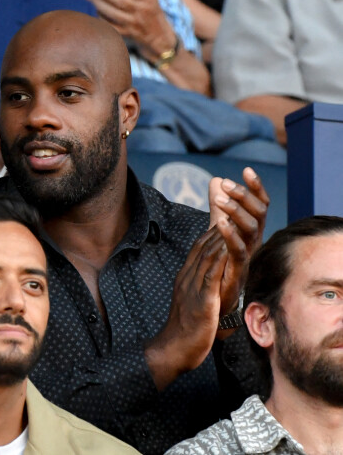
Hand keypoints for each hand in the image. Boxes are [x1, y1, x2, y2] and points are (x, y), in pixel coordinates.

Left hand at [89, 0, 176, 57]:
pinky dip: (101, 19)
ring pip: (113, 13)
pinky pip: (111, 27)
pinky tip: (93, 11)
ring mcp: (133, 24)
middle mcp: (141, 11)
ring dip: (99, 4)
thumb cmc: (153, 15)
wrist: (159, 40)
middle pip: (121, 1)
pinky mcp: (126, 34)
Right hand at [145, 226, 227, 390]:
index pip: (199, 247)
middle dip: (218, 225)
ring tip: (232, 218)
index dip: (213, 230)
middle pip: (203, 244)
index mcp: (186, 277)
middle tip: (230, 208)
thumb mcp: (193, 303)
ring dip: (220, 235)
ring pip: (207, 254)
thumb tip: (210, 282)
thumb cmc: (185, 331)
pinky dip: (220, 257)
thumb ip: (200, 289)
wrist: (174, 349)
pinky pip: (212, 272)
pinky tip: (230, 246)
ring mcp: (193, 286)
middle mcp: (188, 276)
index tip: (226, 216)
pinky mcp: (202, 298)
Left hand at [209, 167, 268, 315]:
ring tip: (219, 200)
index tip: (246, 170)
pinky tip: (220, 223)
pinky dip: (230, 235)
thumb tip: (216, 179)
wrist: (212, 300)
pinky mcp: (237, 269)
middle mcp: (253, 240)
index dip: (255, 188)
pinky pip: (239, 250)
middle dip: (244, 196)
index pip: (259, 204)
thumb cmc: (219, 262)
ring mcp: (247, 255)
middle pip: (258, 213)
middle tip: (227, 184)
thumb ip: (218, 205)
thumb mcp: (218, 228)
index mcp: (250, 230)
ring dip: (236, 211)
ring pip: (251, 228)